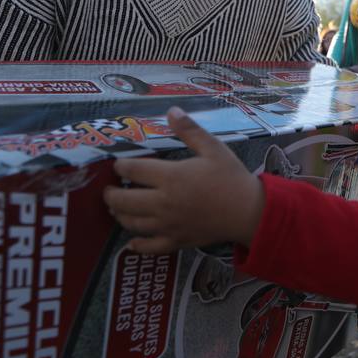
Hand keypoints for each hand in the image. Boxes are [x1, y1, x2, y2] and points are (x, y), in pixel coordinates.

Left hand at [104, 108, 263, 253]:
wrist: (249, 212)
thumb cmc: (231, 177)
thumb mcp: (213, 148)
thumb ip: (190, 130)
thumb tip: (171, 110)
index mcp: (171, 177)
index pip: (133, 171)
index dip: (120, 167)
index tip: (117, 165)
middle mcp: (163, 203)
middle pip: (124, 201)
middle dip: (111, 195)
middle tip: (108, 190)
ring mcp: (168, 225)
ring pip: (132, 224)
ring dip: (120, 216)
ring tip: (117, 209)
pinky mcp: (177, 241)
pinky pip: (150, 247)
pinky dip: (137, 245)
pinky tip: (131, 243)